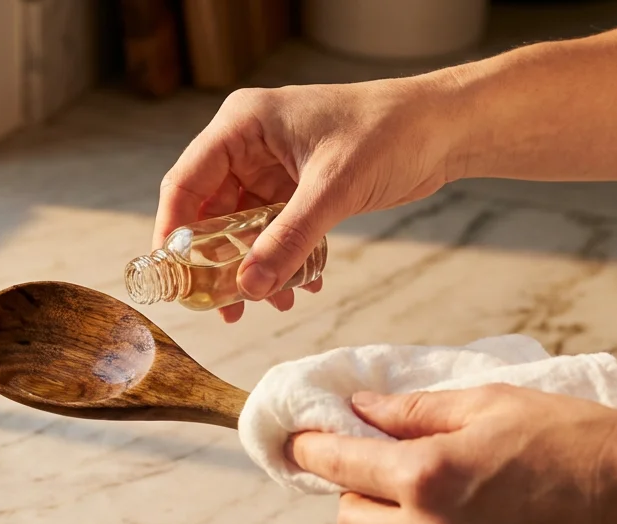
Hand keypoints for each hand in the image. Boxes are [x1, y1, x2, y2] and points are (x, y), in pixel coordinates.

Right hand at [154, 75, 468, 321]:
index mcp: (243, 125)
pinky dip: (283, 259)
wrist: (444, 128)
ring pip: (243, 228)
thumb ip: (288, 240)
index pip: (187, 181)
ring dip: (254, 267)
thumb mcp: (333, 189)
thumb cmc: (389, 132)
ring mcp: (272, 167)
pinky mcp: (296, 188)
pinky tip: (301, 286)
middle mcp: (249, 145)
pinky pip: (274, 232)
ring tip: (266, 303)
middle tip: (221, 305)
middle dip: (217, 260)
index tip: (172, 276)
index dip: (173, 231)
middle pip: (210, 210)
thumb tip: (250, 287)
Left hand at [287, 385, 616, 523]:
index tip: (299, 443)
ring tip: (457, 497)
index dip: (311, 451)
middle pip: (350, 522)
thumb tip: (361, 410)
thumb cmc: (580, 442)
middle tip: (385, 470)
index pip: (337, 466)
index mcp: (427, 476)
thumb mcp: (492, 403)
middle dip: (355, 494)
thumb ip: (415, 411)